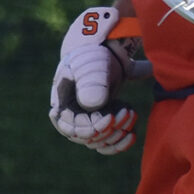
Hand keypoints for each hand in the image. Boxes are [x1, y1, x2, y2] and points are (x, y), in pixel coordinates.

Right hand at [48, 6, 138, 154]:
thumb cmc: (92, 56)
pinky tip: (132, 134)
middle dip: (109, 128)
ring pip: (99, 141)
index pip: (71, 128)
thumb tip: (92, 104)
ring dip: (117, 133)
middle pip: (87, 138)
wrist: (104, 51)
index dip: (91, 128)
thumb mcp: (90, 65)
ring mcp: (87, 121)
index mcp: (61, 104)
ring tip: (131, 113)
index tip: (111, 117)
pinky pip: (107, 142)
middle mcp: (72, 117)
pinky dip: (119, 142)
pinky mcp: (101, 122)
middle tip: (127, 111)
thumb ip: (90, 82)